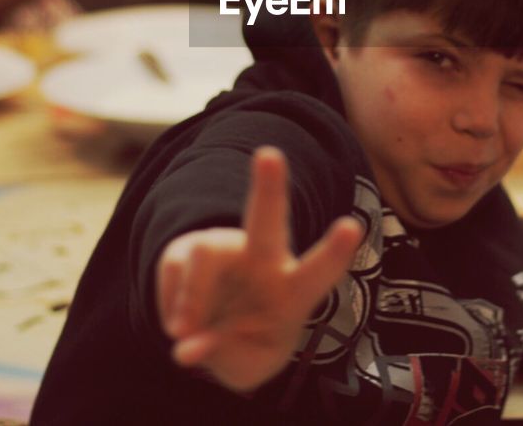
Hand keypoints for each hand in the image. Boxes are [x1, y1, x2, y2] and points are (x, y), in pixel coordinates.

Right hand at [156, 146, 363, 392]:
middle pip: (269, 218)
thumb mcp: (248, 367)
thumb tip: (186, 348)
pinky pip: (173, 271)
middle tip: (268, 155)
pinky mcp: (185, 251)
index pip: (319, 270)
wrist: (216, 333)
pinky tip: (179, 324)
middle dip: (269, 186)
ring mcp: (223, 250)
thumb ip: (224, 357)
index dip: (335, 250)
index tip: (352, 225)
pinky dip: (170, 306)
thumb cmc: (249, 345)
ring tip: (182, 331)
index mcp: (294, 289)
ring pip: (203, 253)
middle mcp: (263, 259)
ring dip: (191, 297)